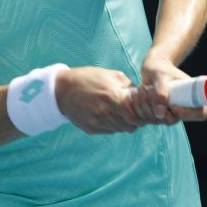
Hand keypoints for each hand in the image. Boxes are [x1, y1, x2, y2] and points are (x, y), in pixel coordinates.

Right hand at [55, 66, 171, 134]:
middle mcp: (105, 113)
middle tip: (137, 113)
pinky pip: (109, 131)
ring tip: (124, 113)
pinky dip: (114, 125)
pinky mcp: (90, 129)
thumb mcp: (111, 75)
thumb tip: (143, 94)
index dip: (143, 114)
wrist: (62, 89)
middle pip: (130, 125)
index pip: (136, 115)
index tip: (145, 109)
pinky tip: (111, 116)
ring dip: (126, 123)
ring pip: (120, 129)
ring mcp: (97, 122)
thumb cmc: (88, 78)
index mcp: (112, 97)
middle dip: (137, 120)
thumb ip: (128, 86)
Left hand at [130, 50, 206, 123]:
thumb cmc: (159, 68)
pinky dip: (144, 109)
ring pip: (163, 120)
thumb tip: (160, 114)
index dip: (188, 114)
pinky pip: (152, 118)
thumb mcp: (160, 76)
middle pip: (176, 120)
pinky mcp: (159, 113)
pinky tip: (141, 93)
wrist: (151, 67)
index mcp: (193, 95)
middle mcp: (184, 106)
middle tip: (152, 95)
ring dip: (150, 108)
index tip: (173, 106)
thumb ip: (160, 92)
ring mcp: (172, 111)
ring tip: (145, 89)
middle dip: (162, 111)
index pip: (200, 114)